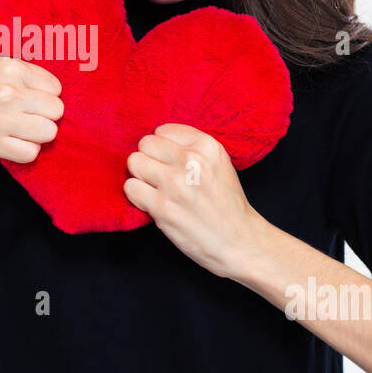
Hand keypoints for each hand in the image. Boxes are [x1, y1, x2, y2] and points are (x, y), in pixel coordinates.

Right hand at [0, 52, 63, 162]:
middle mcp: (9, 92)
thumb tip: (42, 92)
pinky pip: (28, 153)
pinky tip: (10, 142)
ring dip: (36, 134)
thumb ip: (15, 75)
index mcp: (10, 68)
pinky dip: (23, 150)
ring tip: (18, 130)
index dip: (45, 95)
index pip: (54, 87)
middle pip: (55, 111)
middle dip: (44, 115)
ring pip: (47, 133)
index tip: (33, 99)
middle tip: (27, 116)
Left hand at [124, 123, 267, 281]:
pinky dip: (137, 197)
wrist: (240, 242)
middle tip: (160, 178)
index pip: (162, 130)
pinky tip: (153, 205)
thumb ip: (191, 148)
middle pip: (145, 144)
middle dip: (148, 160)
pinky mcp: (163, 207)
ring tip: (156, 191)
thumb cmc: (226, 205)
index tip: (171, 165)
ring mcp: (175, 183)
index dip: (163, 149)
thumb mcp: (219, 163)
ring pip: (134, 163)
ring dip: (140, 178)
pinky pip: (131, 188)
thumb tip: (155, 140)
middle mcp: (191, 161)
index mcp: (207, 146)